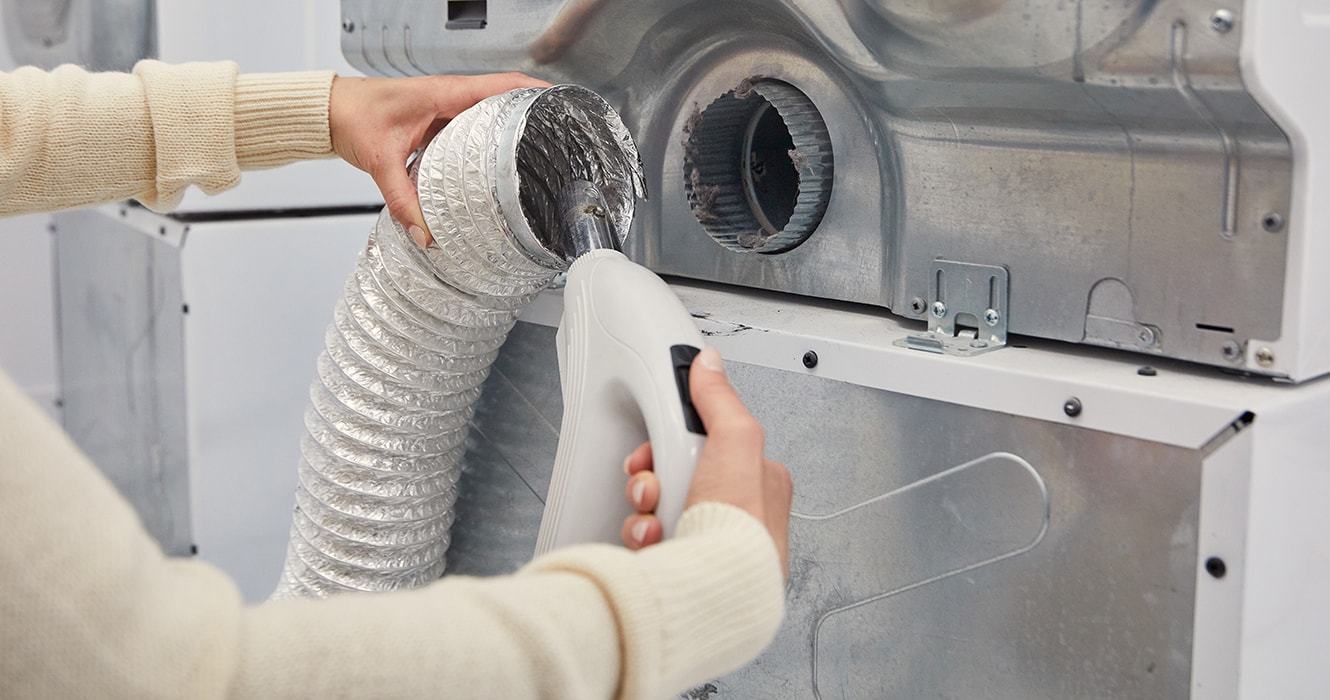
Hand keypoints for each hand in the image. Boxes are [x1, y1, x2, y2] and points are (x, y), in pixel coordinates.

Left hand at [328, 72, 550, 246]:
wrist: (328, 111)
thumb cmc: (352, 117)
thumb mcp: (379, 160)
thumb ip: (402, 199)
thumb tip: (424, 232)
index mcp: (444, 92)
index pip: (502, 85)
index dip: (535, 92)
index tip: (560, 103)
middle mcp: (449, 97)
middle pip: (504, 100)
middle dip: (531, 115)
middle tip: (557, 135)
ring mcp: (444, 109)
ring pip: (488, 115)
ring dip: (510, 129)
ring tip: (536, 150)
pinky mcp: (436, 122)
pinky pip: (470, 129)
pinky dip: (485, 142)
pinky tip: (494, 162)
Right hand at [621, 348, 791, 574]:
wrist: (714, 593)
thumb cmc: (737, 529)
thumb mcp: (736, 440)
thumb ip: (720, 399)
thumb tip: (709, 365)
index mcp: (758, 482)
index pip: (708, 441)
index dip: (676, 438)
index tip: (661, 441)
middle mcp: (737, 512)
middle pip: (678, 471)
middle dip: (654, 475)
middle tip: (654, 482)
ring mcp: (709, 539)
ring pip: (659, 505)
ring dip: (644, 506)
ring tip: (653, 515)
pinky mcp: (684, 563)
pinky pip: (649, 537)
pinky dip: (642, 535)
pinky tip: (651, 540)